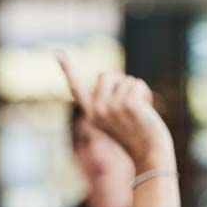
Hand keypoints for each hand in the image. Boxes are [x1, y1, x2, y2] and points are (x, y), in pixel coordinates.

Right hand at [57, 53, 172, 172]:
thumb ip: (110, 99)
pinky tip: (146, 110)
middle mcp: (97, 110)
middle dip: (120, 82)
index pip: (76, 89)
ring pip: (125, 80)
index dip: (67, 69)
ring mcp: (111, 106)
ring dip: (136, 91)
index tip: (57, 53)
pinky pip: (137, 84)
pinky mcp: (128, 103)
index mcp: (91, 114)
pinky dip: (145, 93)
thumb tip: (109, 75)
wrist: (150, 154)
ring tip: (139, 112)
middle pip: (106, 75)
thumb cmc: (137, 135)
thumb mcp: (117, 117)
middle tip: (130, 103)